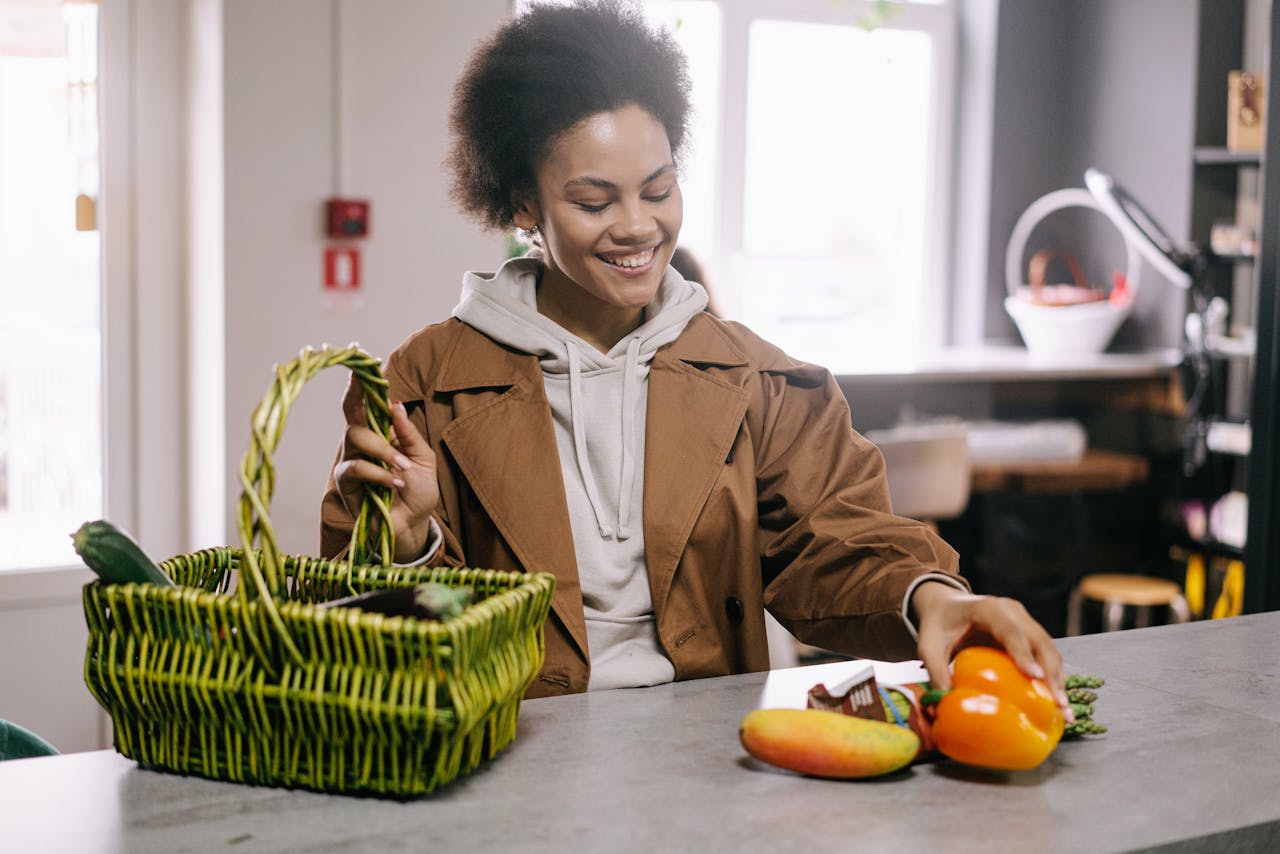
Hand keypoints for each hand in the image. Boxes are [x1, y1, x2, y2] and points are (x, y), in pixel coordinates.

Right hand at [333, 375, 440, 561]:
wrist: (414, 525)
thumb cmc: (418, 491)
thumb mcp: (423, 458)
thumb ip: (409, 433)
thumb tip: (396, 405)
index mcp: (379, 433)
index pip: (364, 404)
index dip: (360, 386)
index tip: (360, 366)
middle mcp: (360, 444)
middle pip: (353, 415)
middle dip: (369, 412)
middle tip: (392, 429)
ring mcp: (351, 462)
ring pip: (354, 438)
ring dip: (383, 451)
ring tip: (403, 470)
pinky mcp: (346, 484)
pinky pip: (357, 468)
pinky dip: (380, 474)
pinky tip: (396, 485)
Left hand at [910, 581, 1071, 719]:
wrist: (946, 605)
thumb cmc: (938, 624)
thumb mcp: (928, 645)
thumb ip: (935, 670)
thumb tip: (946, 703)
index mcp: (988, 608)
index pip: (1010, 630)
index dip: (1023, 653)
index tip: (1035, 676)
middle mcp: (1012, 611)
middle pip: (1039, 641)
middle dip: (1051, 673)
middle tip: (1058, 704)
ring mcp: (1025, 621)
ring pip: (1049, 650)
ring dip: (1059, 680)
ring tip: (1064, 712)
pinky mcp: (1029, 634)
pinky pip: (1046, 656)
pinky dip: (1054, 679)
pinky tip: (1056, 703)